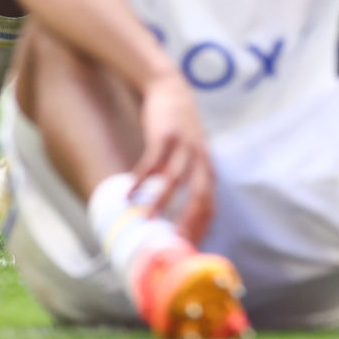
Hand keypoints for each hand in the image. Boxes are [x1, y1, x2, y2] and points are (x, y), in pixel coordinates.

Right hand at [130, 73, 213, 242]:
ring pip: (174, 181)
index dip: (199, 230)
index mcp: (208, 170)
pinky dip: (141, 179)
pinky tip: (128, 192)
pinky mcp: (165, 135)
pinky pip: (152, 162)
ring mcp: (184, 147)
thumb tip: (179, 212)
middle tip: (170, 245)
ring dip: (160, 203)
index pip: (210, 207)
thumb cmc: (180, 129)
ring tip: (144, 221)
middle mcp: (201, 161)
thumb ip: (192, 179)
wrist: (171, 89)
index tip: (184, 249)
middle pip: (200, 198)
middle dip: (187, 223)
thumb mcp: (194, 154)